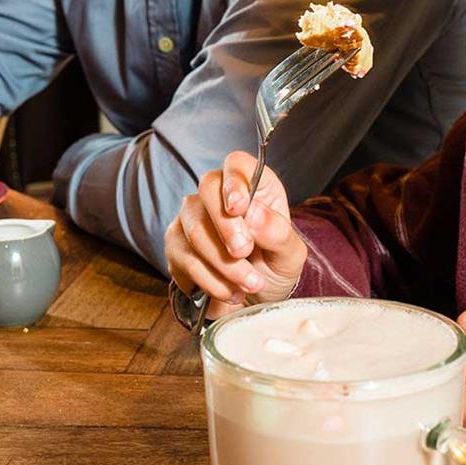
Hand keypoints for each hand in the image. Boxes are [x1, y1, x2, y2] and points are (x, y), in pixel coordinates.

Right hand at [165, 151, 307, 318]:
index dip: (234, 181)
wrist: (255, 300)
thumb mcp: (290, 254)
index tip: (239, 207)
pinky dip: (211, 281)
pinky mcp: (175, 246)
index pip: (236, 164)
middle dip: (226, 227)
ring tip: (250, 283)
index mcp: (253, 186)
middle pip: (208, 190)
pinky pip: (185, 259)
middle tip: (245, 253)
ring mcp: (192, 218)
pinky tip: (231, 291)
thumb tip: (255, 214)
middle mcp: (217, 195)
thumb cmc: (274, 266)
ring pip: (195, 230)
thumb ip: (278, 233)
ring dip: (224, 264)